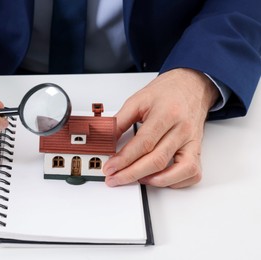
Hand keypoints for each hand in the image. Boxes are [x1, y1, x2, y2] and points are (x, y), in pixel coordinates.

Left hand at [103, 68, 218, 187]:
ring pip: (179, 170)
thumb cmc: (166, 92)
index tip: (110, 167)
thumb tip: (106, 140)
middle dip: (132, 174)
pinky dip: (176, 182)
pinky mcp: (197, 149)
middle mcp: (182, 129)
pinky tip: (159, 178)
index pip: (143, 143)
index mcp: (166, 114)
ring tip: (136, 179)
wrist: (191, 85)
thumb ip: (120, 121)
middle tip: (115, 178)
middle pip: (157, 160)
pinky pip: (192, 173)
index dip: (124, 159)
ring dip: (155, 181)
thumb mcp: (138, 100)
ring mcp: (192, 141)